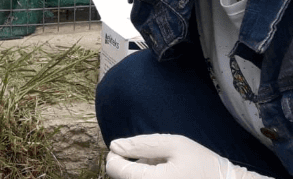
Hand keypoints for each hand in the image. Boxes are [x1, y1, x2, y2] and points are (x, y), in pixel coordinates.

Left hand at [106, 134, 272, 178]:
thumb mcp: (175, 145)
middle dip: (131, 165)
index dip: (115, 155)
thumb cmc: (204, 164)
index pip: (114, 169)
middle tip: (154, 160)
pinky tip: (167, 177)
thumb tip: (115, 146)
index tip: (126, 148)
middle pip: (122, 178)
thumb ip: (142, 144)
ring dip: (140, 174)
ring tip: (164, 169)